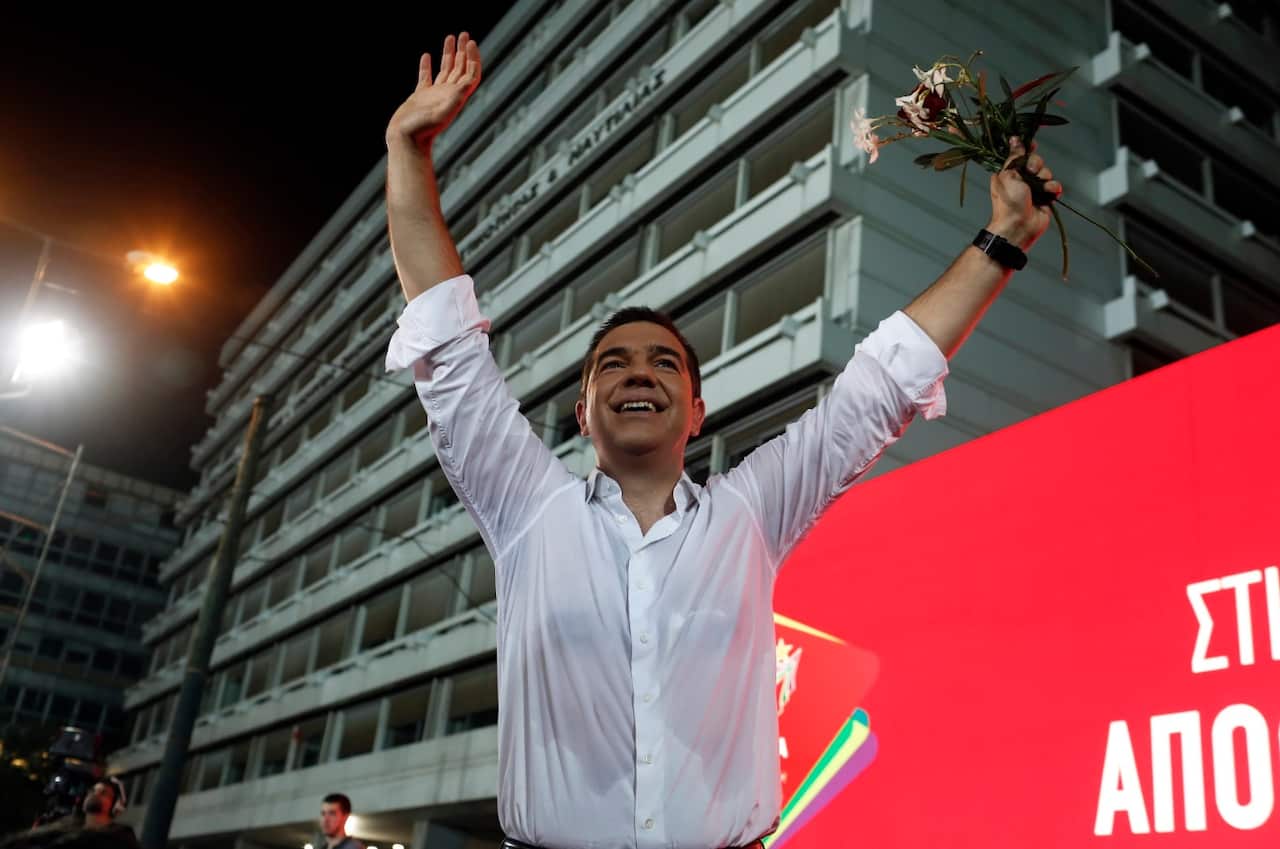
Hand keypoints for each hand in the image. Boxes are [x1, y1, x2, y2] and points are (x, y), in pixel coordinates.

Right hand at [387, 33, 482, 151]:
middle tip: (464, 34)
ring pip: (445, 70)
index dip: (473, 58)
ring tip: (450, 37)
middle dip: (463, 51)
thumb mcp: (442, 113)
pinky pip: (426, 77)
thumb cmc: (422, 130)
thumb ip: (456, 99)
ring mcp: (434, 95)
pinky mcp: (420, 97)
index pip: (470, 73)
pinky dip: (427, 66)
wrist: (406, 141)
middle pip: (461, 68)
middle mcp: (448, 95)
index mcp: (456, 97)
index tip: (470, 42)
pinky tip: (426, 56)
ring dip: (449, 54)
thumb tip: (468, 83)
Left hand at [987, 137, 1061, 249]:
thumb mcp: (1008, 174)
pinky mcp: (1046, 197)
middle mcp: (1022, 179)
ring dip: (1044, 178)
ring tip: (1038, 188)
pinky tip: (1048, 194)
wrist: (1018, 226)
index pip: (1021, 155)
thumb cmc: (1008, 202)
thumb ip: (1014, 156)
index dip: (1027, 149)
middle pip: (1036, 160)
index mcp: (1010, 172)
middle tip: (1031, 172)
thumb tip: (1014, 139)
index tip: (1032, 144)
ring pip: (1047, 172)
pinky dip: (1053, 188)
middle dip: (1036, 164)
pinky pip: (1055, 185)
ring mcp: (1034, 188)